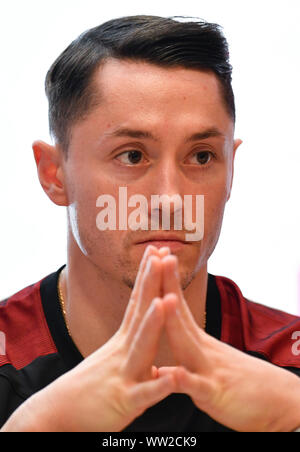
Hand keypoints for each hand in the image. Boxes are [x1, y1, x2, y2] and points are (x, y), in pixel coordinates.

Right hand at [1, 245, 174, 431]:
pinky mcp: (123, 402)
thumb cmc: (90, 386)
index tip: (158, 250)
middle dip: (152, 283)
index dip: (149, 276)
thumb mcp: (114, 359)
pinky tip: (171, 377)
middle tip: (162, 255)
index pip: (138, 301)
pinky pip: (143, 394)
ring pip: (140, 347)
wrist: (57, 413)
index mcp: (123, 340)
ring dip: (152, 324)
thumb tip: (149, 329)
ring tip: (166, 301)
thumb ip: (133, 344)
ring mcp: (122, 374)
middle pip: (140, 313)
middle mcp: (122, 350)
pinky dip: (157, 386)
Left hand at [158, 254, 299, 431]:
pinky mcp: (216, 395)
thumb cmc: (241, 386)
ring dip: (175, 323)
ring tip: (164, 299)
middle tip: (157, 257)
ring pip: (188, 344)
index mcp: (198, 343)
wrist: (280, 404)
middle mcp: (203, 350)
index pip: (177, 307)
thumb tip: (165, 366)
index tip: (154, 255)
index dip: (164, 282)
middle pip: (180, 315)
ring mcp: (210, 370)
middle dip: (167, 287)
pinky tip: (174, 374)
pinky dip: (186, 381)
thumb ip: (186, 365)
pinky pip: (199, 388)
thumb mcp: (208, 372)